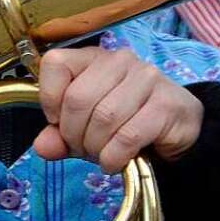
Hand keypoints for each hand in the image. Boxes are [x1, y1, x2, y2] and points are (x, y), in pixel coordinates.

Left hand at [33, 47, 203, 173]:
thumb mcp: (84, 128)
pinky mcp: (166, 104)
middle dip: (73, 134)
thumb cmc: (124, 123)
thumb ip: (59, 135)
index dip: (49, 98)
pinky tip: (115, 162)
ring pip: (104, 118)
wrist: (177, 130)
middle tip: (82, 149)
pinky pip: (128, 136)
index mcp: (93, 58)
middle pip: (78, 98)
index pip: (55, 63)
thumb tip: (42, 146)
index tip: (57, 121)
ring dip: (95, 147)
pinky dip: (114, 157)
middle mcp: (120, 61)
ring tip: (100, 155)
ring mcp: (147, 78)